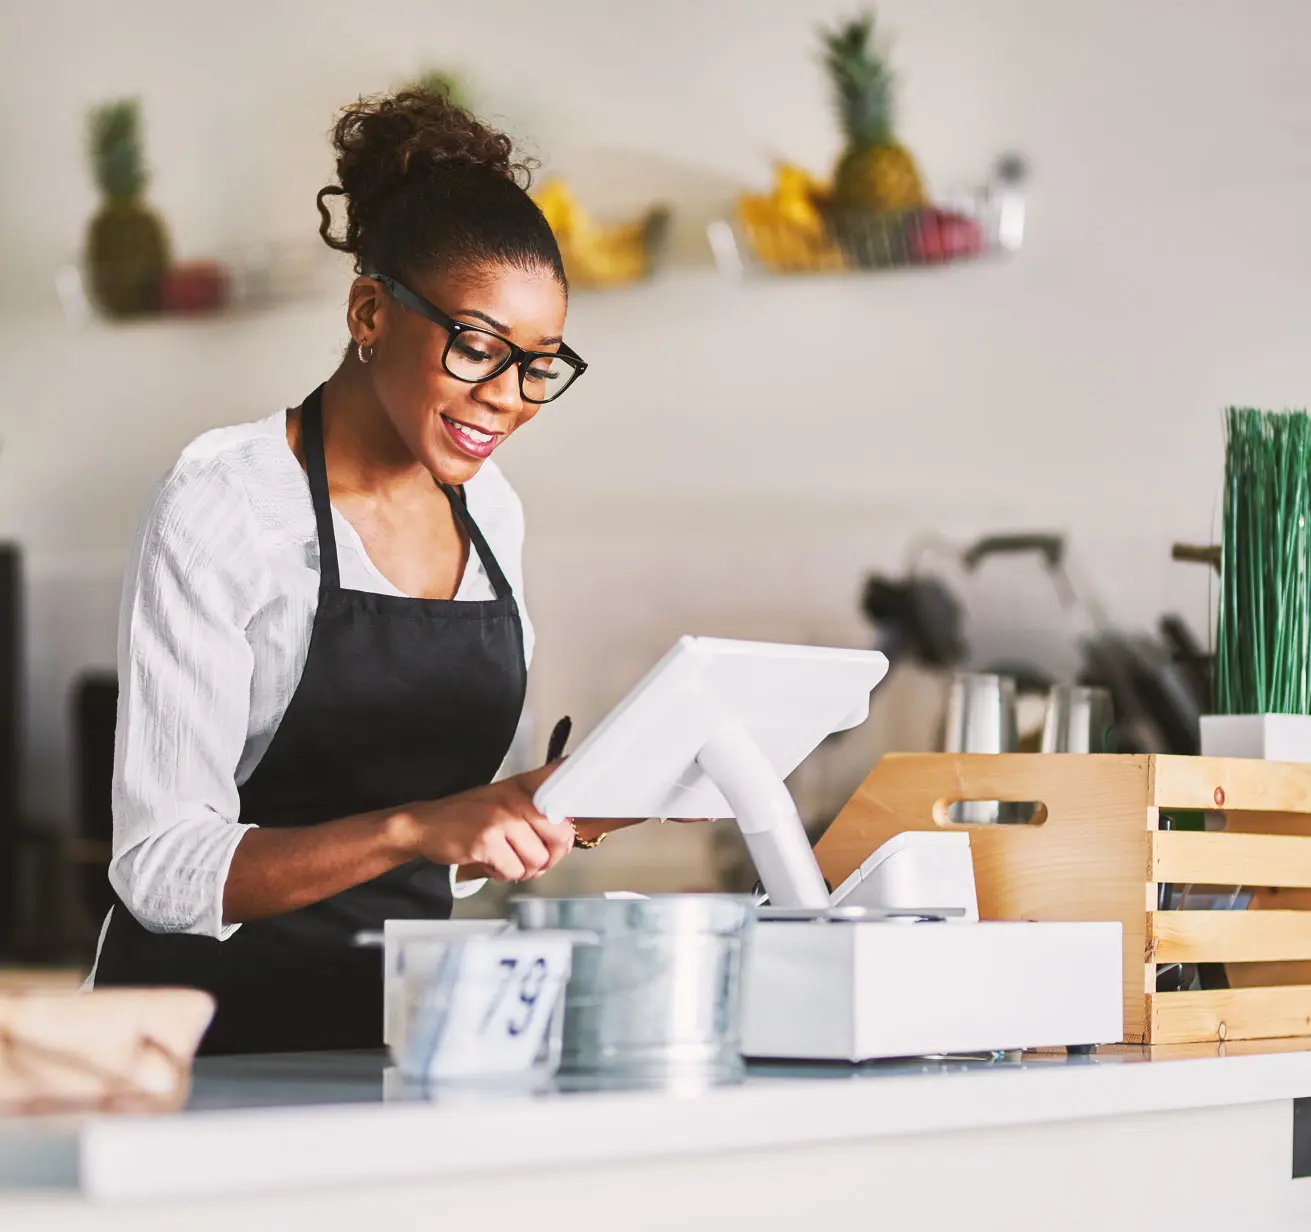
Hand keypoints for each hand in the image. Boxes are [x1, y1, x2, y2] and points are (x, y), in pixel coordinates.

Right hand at [397, 764, 572, 881]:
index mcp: (525, 785)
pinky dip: (504, 875)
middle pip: (561, 836)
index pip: (566, 790)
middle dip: (549, 857)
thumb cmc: (469, 816)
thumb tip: (567, 837)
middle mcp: (517, 798)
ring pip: (537, 859)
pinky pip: (514, 871)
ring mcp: (501, 818)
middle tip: (534, 859)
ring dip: (523, 869)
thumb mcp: (505, 800)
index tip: (568, 830)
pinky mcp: (486, 840)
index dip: (573, 813)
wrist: (426, 824)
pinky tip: (492, 864)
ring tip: (507, 860)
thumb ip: (536, 812)